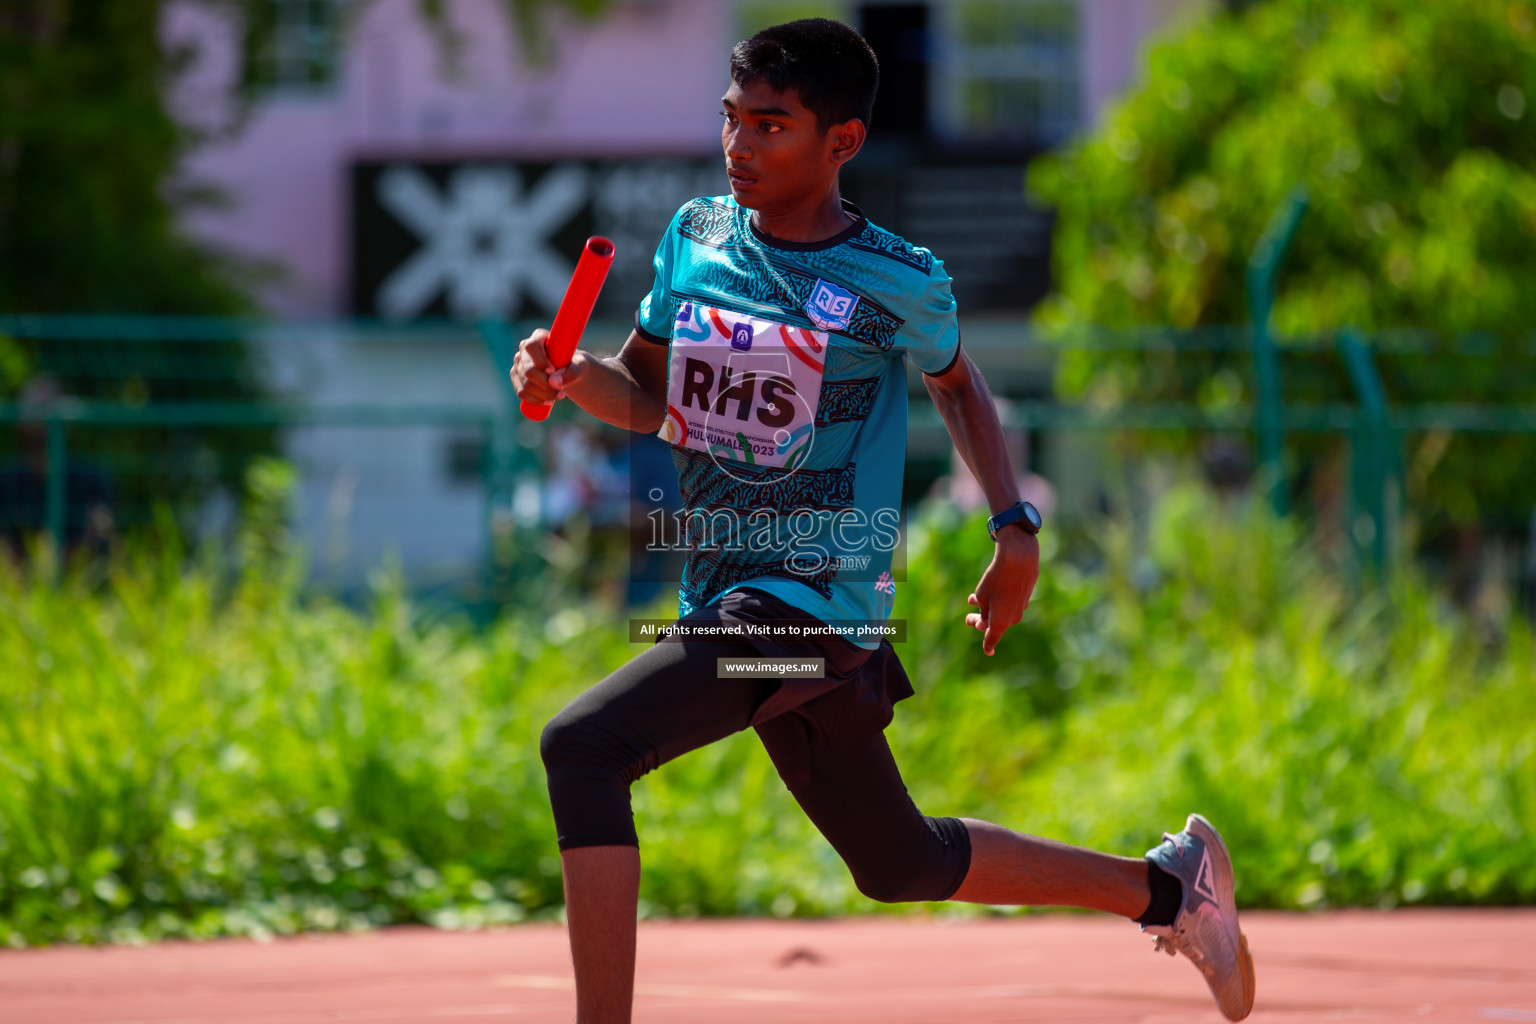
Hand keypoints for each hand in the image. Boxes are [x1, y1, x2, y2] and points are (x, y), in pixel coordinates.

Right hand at [510, 328, 591, 404]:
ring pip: (526, 384)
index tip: (553, 371)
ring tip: (559, 396)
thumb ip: (572, 372)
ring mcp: (518, 363)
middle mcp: (524, 348)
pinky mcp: (516, 377)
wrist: (568, 371)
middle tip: (562, 392)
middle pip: (528, 370)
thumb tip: (554, 382)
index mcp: (539, 337)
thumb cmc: (575, 364)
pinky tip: (547, 402)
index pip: (532, 346)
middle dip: (546, 385)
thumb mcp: (580, 366)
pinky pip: (521, 392)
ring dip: (543, 395)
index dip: (540, 361)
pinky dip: (535, 400)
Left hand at [965, 527, 1039, 655]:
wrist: (1019, 559)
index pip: (992, 639)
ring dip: (987, 608)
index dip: (988, 646)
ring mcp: (1021, 607)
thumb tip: (986, 623)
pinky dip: (999, 600)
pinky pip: (1009, 603)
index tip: (988, 652)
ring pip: (1001, 612)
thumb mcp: (982, 596)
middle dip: (980, 622)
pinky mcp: (1025, 596)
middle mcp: (1013, 618)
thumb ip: (983, 612)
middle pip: (995, 625)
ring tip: (971, 599)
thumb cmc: (996, 579)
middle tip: (968, 617)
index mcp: (1001, 622)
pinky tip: (990, 590)